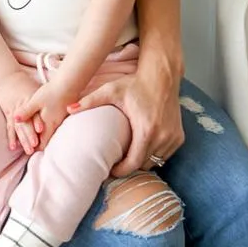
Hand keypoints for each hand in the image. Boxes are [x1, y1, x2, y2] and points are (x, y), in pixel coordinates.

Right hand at [0, 70, 42, 153]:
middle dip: (32, 137)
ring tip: (28, 151)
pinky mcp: (8, 113)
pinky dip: (12, 137)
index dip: (40, 127)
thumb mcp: (38, 93)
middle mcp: (24, 107)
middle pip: (28, 125)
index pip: (38, 117)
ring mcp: (14, 110)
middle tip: (36, 148)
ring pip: (19, 128)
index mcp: (32, 102)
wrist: (8, 78)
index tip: (44, 139)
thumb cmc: (26, 85)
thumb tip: (66, 108)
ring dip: (23, 139)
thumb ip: (49, 104)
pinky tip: (14, 147)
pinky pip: (10, 127)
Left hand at [15, 84, 68, 149]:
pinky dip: (48, 128)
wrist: (70, 84)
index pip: (41, 144)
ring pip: (51, 133)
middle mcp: (55, 125)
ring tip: (35, 138)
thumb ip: (26, 111)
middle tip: (29, 149)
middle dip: (37, 145)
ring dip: (43, 137)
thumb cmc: (52, 92)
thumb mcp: (35, 101)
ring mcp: (60, 120)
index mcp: (48, 125)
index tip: (27, 150)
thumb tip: (14, 120)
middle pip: (46, 140)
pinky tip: (44, 124)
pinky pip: (55, 125)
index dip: (34, 148)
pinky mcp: (63, 114)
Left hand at [67, 71, 184, 174]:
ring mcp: (173, 137)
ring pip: (156, 161)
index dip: (121, 171)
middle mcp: (163, 137)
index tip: (110, 170)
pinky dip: (155, 154)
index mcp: (147, 130)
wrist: (162, 75)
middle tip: (116, 163)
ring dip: (143, 161)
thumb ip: (89, 101)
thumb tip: (68, 108)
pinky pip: (165, 154)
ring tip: (128, 156)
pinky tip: (143, 147)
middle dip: (130, 166)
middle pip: (144, 165)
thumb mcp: (110, 90)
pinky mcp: (179, 136)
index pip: (133, 163)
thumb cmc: (135, 83)